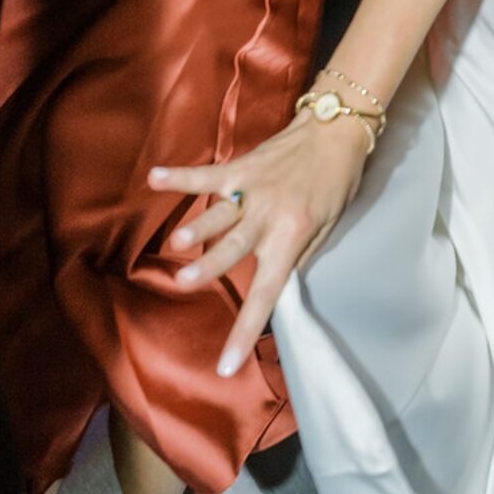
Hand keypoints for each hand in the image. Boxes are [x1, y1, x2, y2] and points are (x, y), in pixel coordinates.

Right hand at [150, 104, 368, 377]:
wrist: (338, 129)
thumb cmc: (335, 183)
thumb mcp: (327, 228)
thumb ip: (297, 256)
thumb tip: (274, 285)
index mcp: (292, 237)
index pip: (267, 292)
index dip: (246, 329)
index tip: (225, 363)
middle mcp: (270, 216)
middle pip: (236, 246)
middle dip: (211, 265)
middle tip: (185, 284)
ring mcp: (253, 189)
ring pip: (222, 212)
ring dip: (198, 226)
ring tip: (177, 242)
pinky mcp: (242, 166)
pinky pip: (208, 174)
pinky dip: (181, 176)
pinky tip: (155, 178)